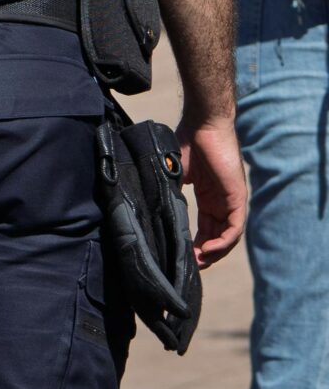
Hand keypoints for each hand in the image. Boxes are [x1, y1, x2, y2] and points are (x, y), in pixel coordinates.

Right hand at [178, 110, 247, 267]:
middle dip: (204, 253)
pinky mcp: (237, 197)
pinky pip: (234, 228)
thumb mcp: (174, 173)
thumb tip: (150, 209)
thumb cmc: (186, 141)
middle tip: (189, 265)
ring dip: (214, 252)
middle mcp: (222, 201)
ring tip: (198, 263)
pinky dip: (223, 242)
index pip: (205, 227)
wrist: (203, 123)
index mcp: (208, 196)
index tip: (181, 255)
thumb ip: (169, 191)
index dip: (195, 243)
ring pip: (227, 236)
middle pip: (217, 235)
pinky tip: (209, 251)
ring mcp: (231, 200)